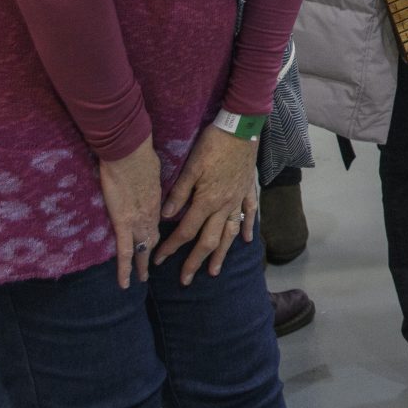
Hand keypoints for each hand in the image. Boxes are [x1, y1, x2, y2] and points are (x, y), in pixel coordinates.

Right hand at [98, 140, 161, 289]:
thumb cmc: (139, 153)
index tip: (158, 241)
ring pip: (142, 248)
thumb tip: (146, 181)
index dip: (158, 232)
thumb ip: (150, 181)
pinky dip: (125, 268)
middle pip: (153, 236)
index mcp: (158, 200)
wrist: (128, 150)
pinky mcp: (123, 222)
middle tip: (152, 267)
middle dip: (153, 252)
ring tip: (142, 279)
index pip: (158, 222)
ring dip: (142, 264)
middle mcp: (151, 213)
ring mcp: (138, 220)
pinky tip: (126, 283)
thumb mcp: (152, 169)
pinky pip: (124, 251)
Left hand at [154, 126, 258, 282]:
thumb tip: (165, 217)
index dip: (171, 247)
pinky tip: (247, 240)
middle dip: (195, 261)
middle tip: (186, 280)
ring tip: (214, 271)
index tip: (158, 260)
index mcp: (207, 200)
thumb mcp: (191, 167)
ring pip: (230, 233)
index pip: (185, 231)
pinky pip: (249, 213)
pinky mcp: (248, 190)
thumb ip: (178, 193)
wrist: (241, 127)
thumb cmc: (212, 144)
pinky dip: (248, 227)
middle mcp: (224, 205)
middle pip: (209, 240)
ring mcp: (238, 199)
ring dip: (222, 254)